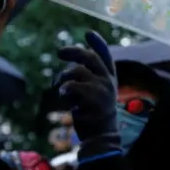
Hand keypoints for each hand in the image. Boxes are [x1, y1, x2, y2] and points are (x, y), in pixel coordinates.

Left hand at [56, 32, 120, 162]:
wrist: (101, 136)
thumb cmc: (94, 114)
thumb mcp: (96, 93)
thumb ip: (88, 78)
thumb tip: (72, 63)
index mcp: (110, 78)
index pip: (105, 56)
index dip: (97, 43)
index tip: (88, 32)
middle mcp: (107, 81)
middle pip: (89, 57)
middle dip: (73, 51)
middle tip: (59, 52)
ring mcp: (101, 88)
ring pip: (76, 70)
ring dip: (63, 77)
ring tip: (59, 88)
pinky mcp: (92, 98)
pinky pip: (71, 86)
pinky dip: (63, 90)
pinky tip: (64, 99)